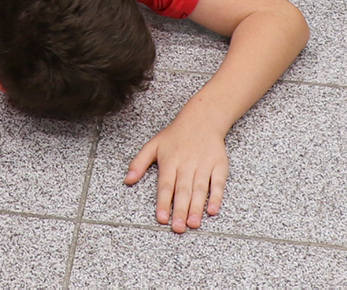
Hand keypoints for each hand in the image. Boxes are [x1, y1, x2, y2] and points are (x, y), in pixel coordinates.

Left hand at [124, 118, 228, 232]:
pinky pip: (218, 183)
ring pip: (199, 189)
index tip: (162, 219)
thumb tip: (127, 180)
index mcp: (170, 161)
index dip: (163, 202)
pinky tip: (212, 210)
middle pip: (183, 190)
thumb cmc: (176, 135)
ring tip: (193, 223)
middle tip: (178, 228)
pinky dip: (216, 197)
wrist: (202, 118)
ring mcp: (204, 164)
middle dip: (180, 210)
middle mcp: (187, 164)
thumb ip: (139, 163)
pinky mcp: (219, 165)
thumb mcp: (153, 145)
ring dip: (196, 207)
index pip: (165, 185)